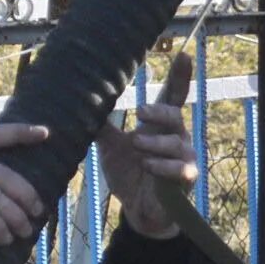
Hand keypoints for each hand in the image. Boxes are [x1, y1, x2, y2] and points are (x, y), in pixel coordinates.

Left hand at [97, 51, 200, 240]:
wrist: (138, 208)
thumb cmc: (130, 173)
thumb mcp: (111, 148)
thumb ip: (102, 127)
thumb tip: (78, 104)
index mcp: (161, 124)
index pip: (173, 95)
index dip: (180, 76)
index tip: (183, 54)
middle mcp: (177, 136)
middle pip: (174, 114)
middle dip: (157, 112)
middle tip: (140, 112)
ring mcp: (185, 157)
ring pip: (175, 141)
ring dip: (153, 144)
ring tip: (136, 147)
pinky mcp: (186, 178)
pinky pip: (179, 167)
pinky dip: (160, 165)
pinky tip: (147, 166)